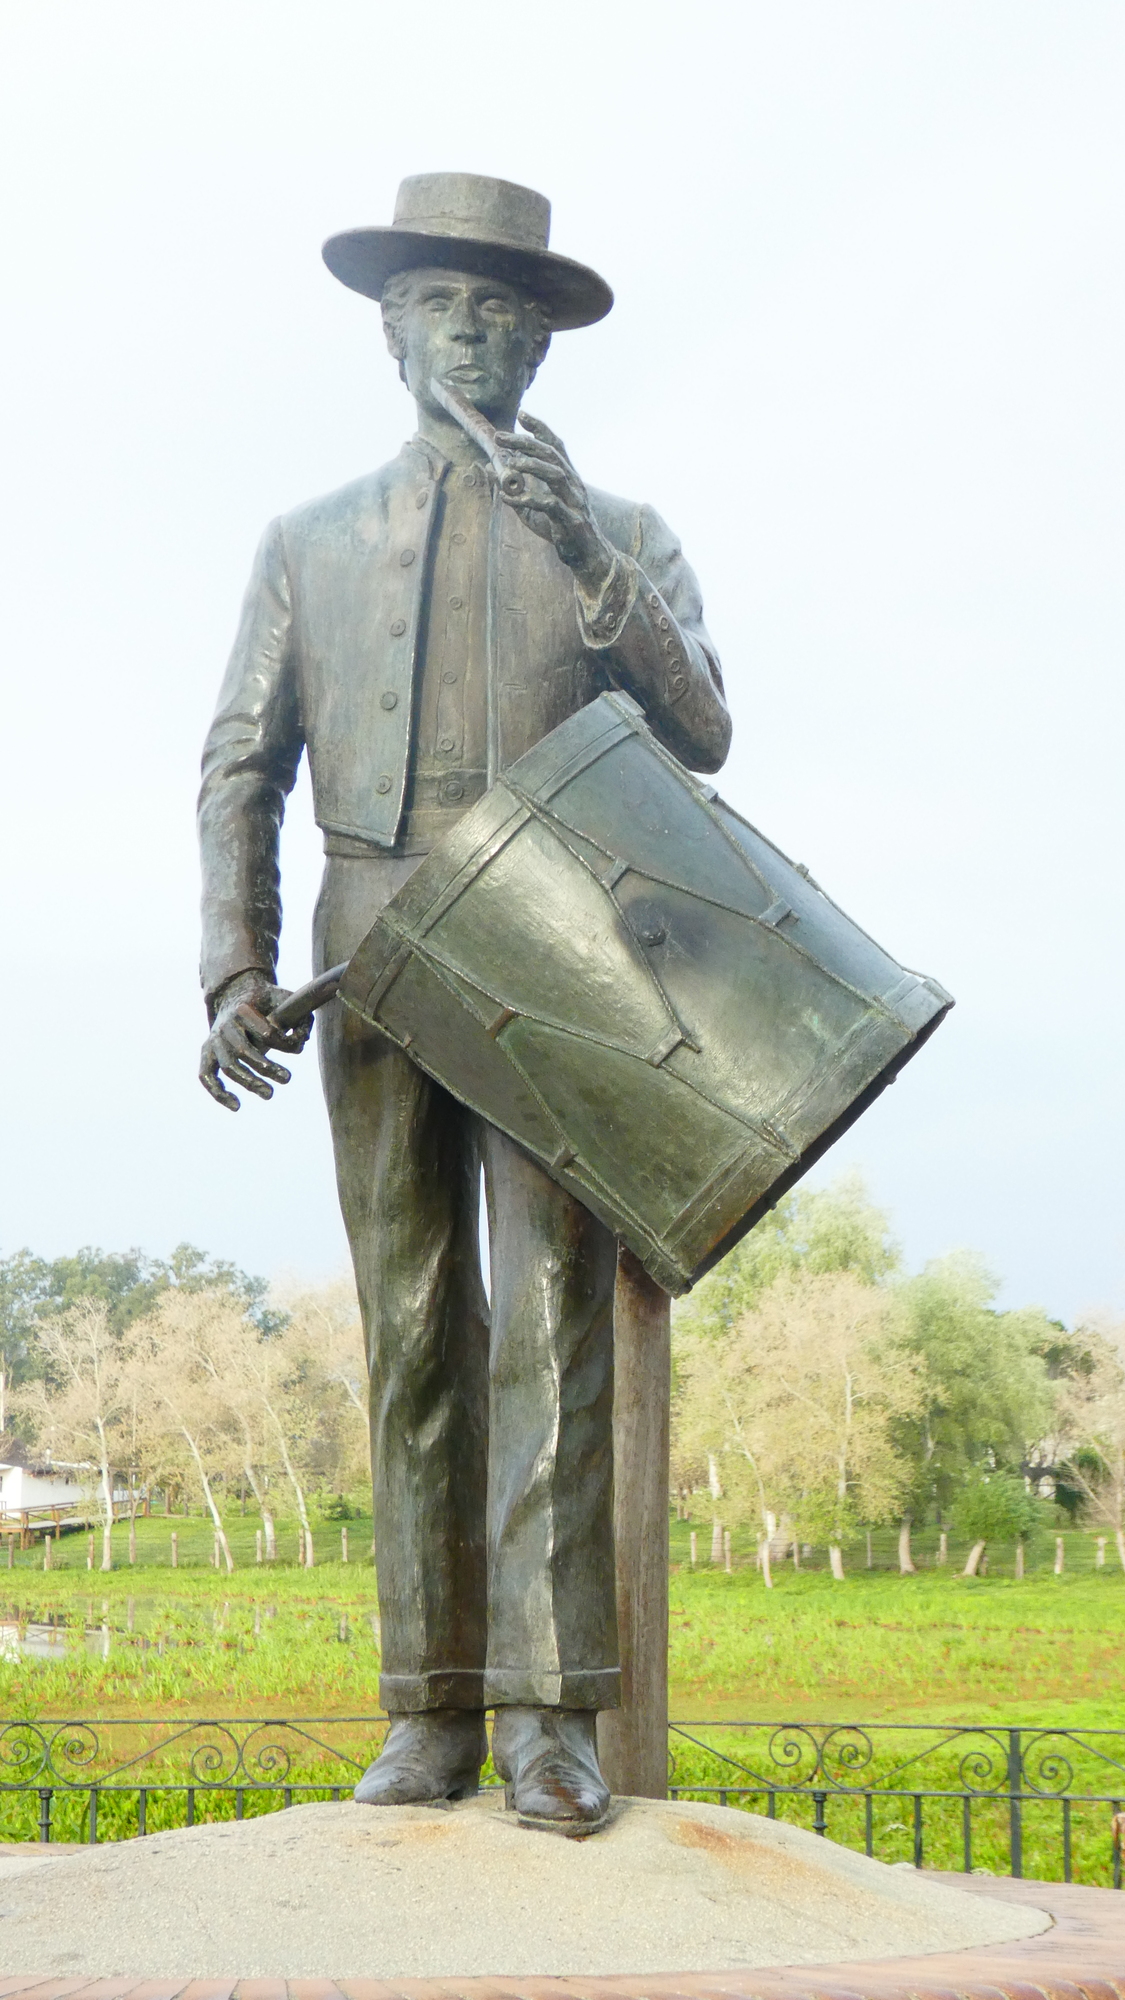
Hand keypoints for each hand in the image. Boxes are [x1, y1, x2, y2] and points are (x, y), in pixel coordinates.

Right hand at [199, 970, 312, 1111]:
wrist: (237, 995)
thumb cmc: (266, 1002)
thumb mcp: (286, 1000)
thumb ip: (300, 1018)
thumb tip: (300, 1042)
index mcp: (244, 1009)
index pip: (265, 1032)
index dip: (284, 1043)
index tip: (297, 1048)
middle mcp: (225, 1025)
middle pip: (243, 1051)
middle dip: (267, 1068)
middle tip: (287, 1079)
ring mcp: (213, 1040)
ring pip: (228, 1066)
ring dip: (249, 1083)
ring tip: (270, 1094)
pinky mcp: (207, 1053)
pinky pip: (206, 1075)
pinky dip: (218, 1093)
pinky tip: (236, 1106)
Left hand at [490, 412, 615, 592]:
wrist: (586, 556)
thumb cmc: (560, 531)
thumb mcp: (533, 511)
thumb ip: (516, 492)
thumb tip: (494, 474)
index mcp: (567, 477)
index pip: (555, 445)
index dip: (540, 428)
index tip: (522, 415)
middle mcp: (573, 484)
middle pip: (551, 455)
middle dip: (525, 443)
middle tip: (501, 437)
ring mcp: (574, 501)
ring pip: (555, 474)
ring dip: (532, 466)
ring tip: (510, 464)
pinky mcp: (571, 521)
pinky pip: (550, 506)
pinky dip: (528, 500)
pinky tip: (510, 499)